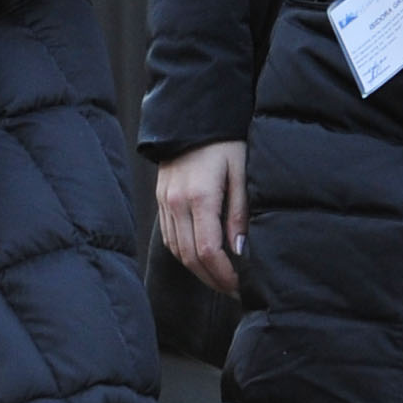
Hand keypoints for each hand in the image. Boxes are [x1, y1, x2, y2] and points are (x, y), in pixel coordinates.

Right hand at [156, 140, 247, 296]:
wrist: (192, 113)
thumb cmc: (225, 140)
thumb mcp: (241, 172)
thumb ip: (240, 212)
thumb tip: (240, 251)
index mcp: (199, 197)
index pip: (208, 250)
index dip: (224, 274)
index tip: (240, 285)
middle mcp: (176, 203)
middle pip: (189, 256)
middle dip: (212, 278)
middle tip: (233, 289)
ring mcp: (164, 201)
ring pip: (176, 249)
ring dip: (197, 269)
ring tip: (219, 277)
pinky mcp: (160, 199)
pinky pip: (169, 236)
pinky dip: (184, 252)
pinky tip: (201, 257)